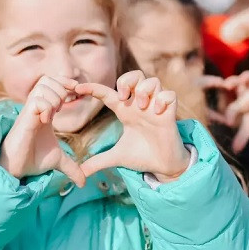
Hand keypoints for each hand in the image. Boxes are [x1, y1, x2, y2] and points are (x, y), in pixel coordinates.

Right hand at [0, 76, 85, 186]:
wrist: (17, 168)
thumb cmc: (32, 159)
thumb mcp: (57, 161)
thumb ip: (72, 167)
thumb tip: (83, 182)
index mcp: (45, 110)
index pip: (53, 82)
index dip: (66, 82)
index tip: (78, 93)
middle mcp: (36, 107)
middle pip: (48, 79)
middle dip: (61, 88)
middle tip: (63, 107)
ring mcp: (29, 111)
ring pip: (43, 86)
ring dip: (54, 98)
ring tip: (53, 116)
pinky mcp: (24, 118)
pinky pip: (37, 101)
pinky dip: (46, 107)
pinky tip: (46, 121)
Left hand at [75, 71, 189, 182]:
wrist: (162, 166)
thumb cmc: (141, 156)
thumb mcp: (116, 158)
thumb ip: (97, 162)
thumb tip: (79, 174)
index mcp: (125, 112)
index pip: (108, 93)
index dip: (93, 88)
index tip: (79, 88)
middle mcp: (140, 106)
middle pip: (134, 76)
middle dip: (127, 80)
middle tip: (123, 96)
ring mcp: (155, 108)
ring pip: (152, 81)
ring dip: (144, 90)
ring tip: (141, 107)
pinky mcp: (170, 114)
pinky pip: (169, 94)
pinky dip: (162, 99)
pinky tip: (157, 113)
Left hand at [206, 71, 248, 152]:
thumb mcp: (248, 129)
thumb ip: (241, 137)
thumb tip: (235, 150)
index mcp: (237, 100)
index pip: (229, 100)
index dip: (228, 108)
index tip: (229, 121)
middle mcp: (245, 91)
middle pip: (236, 81)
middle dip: (232, 81)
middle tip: (227, 85)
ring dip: (245, 77)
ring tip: (242, 81)